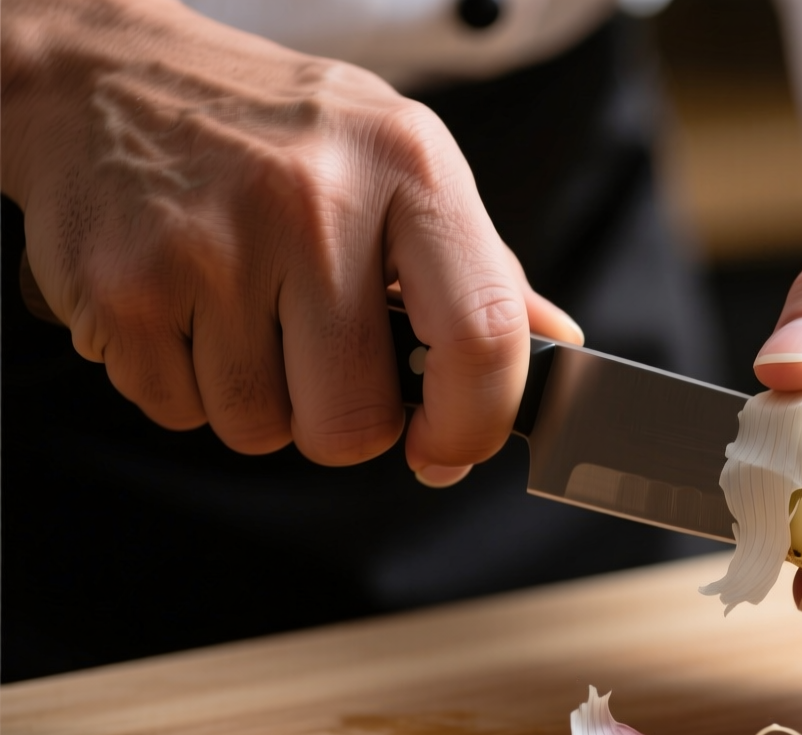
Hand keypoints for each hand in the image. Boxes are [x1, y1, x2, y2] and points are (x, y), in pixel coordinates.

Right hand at [0, 0, 580, 484]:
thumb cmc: (274, 131)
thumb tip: (556, 349)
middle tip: (319, 357)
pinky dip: (186, 385)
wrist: (102, 77)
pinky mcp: (128, 290)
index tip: (448, 447)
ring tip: (245, 311)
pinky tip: (188, 308)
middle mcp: (314, 203)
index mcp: (409, 168)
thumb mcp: (398, 160)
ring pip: (263, 430)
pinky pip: (182, 414)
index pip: (482, 336)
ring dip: (259, 401)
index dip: (473, 424)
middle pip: (355, 423)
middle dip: (342, 422)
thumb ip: (482, 267)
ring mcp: (213, 248)